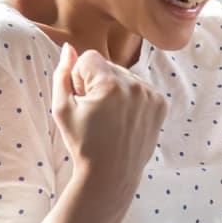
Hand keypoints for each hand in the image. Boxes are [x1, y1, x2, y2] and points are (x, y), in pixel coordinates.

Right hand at [52, 43, 167, 195]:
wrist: (112, 174)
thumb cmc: (83, 143)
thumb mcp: (61, 109)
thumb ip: (62, 74)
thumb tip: (68, 48)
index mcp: (110, 84)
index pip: (89, 57)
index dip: (80, 78)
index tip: (83, 99)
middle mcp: (135, 85)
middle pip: (108, 65)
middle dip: (98, 81)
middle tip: (96, 112)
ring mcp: (151, 95)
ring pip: (124, 75)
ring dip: (115, 89)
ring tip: (110, 117)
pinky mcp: (160, 104)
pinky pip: (140, 87)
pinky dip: (131, 98)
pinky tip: (124, 119)